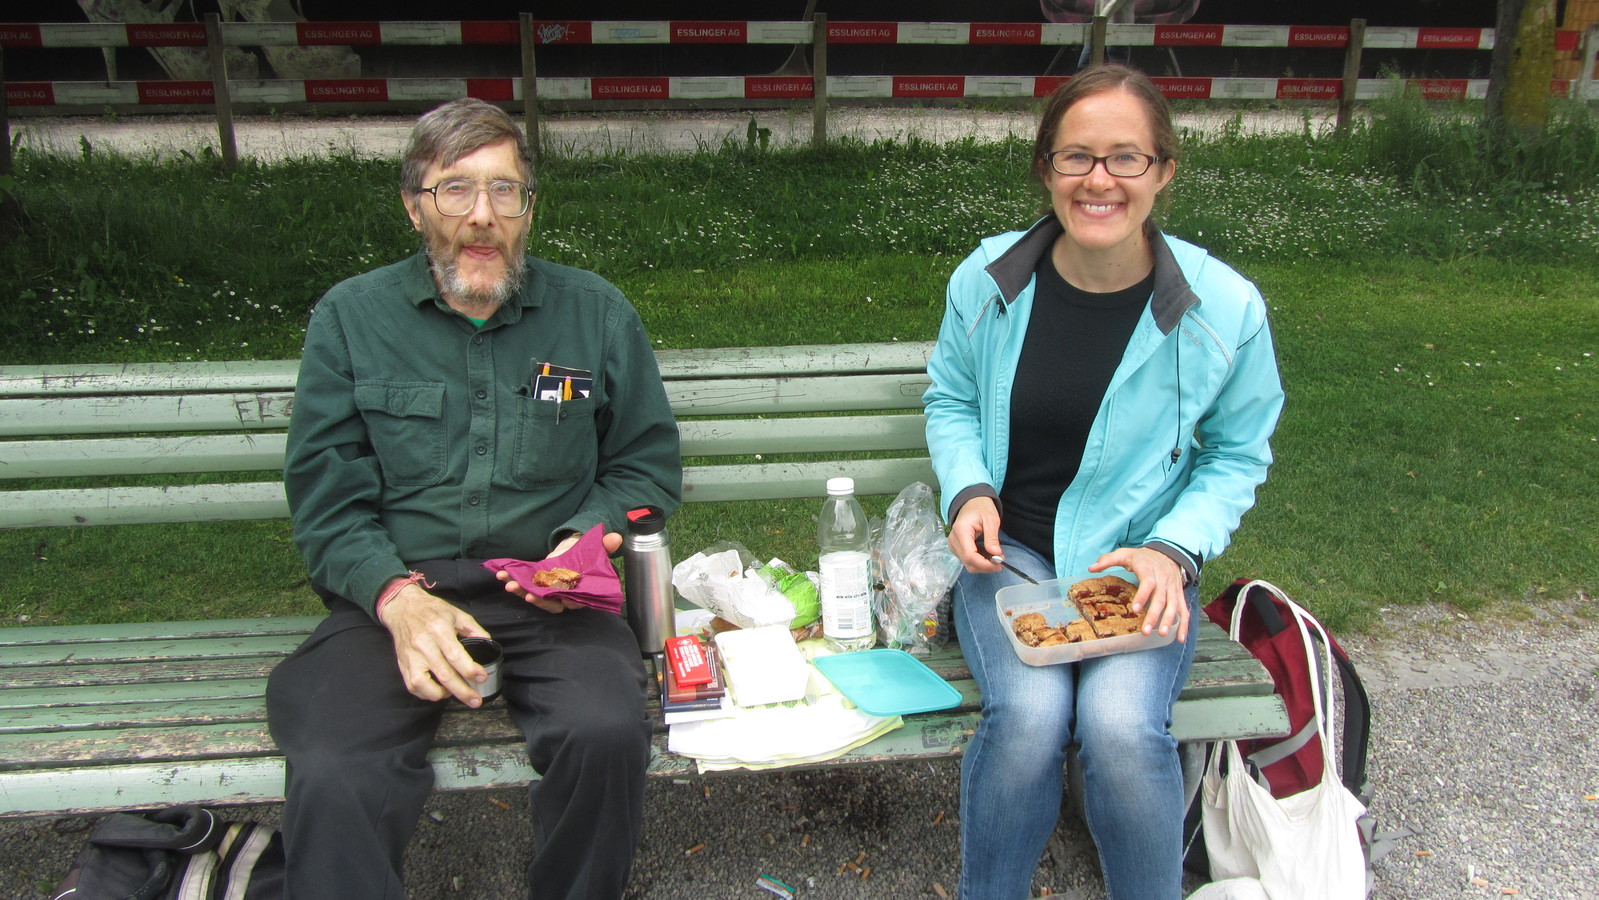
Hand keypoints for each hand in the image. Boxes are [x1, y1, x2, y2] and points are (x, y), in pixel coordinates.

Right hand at [376, 582, 491, 705]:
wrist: (403, 607)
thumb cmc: (432, 610)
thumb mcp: (457, 614)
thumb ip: (474, 629)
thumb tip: (488, 644)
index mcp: (439, 629)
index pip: (455, 655)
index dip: (470, 669)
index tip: (482, 677)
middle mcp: (423, 645)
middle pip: (444, 674)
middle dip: (462, 691)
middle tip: (476, 700)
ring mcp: (411, 656)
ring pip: (424, 684)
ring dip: (441, 694)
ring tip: (454, 694)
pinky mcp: (402, 664)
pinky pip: (413, 686)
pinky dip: (426, 693)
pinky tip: (438, 691)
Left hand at [494, 530, 623, 612]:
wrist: (575, 552)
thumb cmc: (588, 555)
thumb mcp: (596, 549)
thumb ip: (604, 546)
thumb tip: (615, 538)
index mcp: (582, 591)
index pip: (574, 600)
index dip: (564, 598)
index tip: (555, 594)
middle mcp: (565, 596)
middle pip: (552, 603)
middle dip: (539, 599)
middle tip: (527, 594)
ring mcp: (550, 592)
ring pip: (537, 597)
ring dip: (522, 592)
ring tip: (509, 584)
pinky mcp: (538, 585)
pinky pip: (525, 587)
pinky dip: (514, 582)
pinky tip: (502, 575)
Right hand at [948, 497, 1004, 573]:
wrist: (971, 502)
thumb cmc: (981, 507)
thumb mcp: (991, 519)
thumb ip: (992, 537)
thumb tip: (996, 554)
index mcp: (961, 531)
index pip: (970, 555)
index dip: (984, 564)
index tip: (998, 564)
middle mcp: (954, 539)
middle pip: (968, 562)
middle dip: (985, 566)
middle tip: (1000, 562)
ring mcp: (953, 544)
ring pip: (967, 564)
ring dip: (983, 565)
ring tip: (996, 558)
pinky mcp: (956, 548)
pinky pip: (967, 560)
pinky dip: (979, 562)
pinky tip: (988, 557)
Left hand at [1088, 547, 1190, 642]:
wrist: (1168, 553)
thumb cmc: (1143, 557)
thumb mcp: (1125, 554)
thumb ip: (1108, 560)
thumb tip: (1091, 568)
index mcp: (1149, 570)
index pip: (1148, 583)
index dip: (1143, 596)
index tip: (1135, 609)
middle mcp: (1163, 580)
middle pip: (1161, 598)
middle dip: (1154, 615)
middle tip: (1146, 630)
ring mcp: (1173, 589)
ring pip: (1174, 605)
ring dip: (1168, 621)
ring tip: (1161, 634)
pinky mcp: (1179, 595)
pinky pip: (1184, 610)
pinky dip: (1183, 624)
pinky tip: (1179, 638)